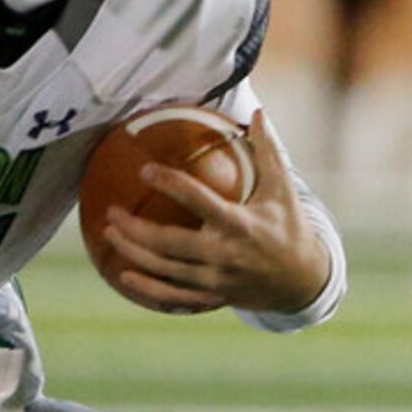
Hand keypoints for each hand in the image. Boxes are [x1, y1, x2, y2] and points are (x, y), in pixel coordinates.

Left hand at [99, 110, 329, 314]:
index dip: (170, 184)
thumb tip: (258, 112)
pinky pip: (173, 296)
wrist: (302, 281)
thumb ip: (269, 152)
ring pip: (165, 270)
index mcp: (240, 224)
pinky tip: (123, 275)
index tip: (145, 170)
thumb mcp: (283, 190)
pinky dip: (147, 288)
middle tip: (111, 211)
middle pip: (169, 244)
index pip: (198, 200)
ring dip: (132, 253)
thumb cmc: (289, 227)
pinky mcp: (212, 298)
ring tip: (108, 233)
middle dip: (135, 229)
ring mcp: (216, 280)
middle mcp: (224, 255)